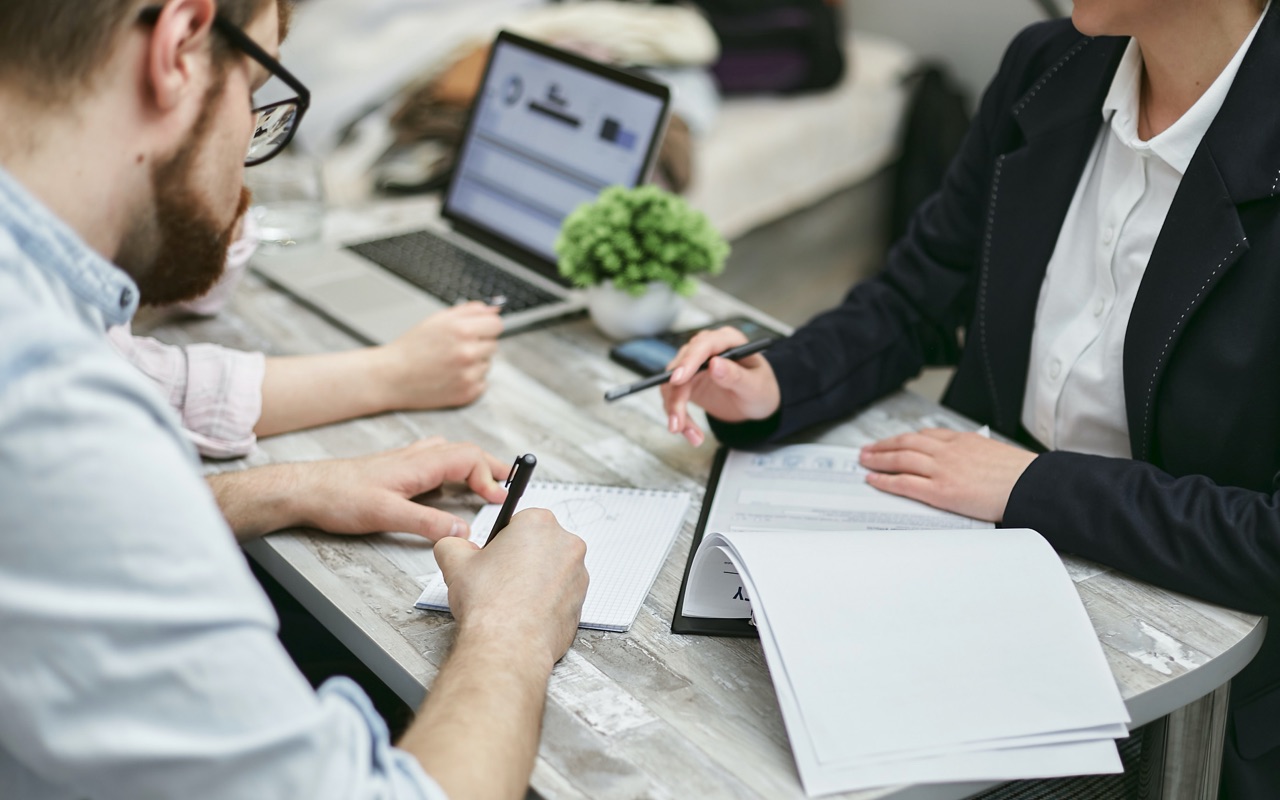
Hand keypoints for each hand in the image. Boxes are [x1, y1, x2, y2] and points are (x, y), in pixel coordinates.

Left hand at [287, 437, 509, 540]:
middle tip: (510, 483)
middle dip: (491, 466)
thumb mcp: (387, 515)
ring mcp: (407, 462)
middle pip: (466, 451)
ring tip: (486, 482)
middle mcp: (417, 457)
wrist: (306, 490)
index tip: (499, 498)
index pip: (469, 458)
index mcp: (420, 463)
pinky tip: (446, 486)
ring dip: (473, 465)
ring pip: (450, 454)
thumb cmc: (339, 496)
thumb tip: (462, 529)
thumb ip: (428, 523)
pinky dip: (452, 469)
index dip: (490, 476)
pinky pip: (434, 461)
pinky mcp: (396, 471)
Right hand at [376, 302, 503, 409]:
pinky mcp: (467, 393)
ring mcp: (468, 375)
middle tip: (455, 349)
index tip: (478, 331)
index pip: (497, 324)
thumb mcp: (437, 320)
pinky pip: (483, 383)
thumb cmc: (412, 348)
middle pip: (493, 345)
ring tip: (449, 364)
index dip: (486, 327)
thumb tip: (495, 309)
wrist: (391, 377)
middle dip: (479, 345)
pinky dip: (471, 381)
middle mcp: (467, 352)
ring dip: (475, 364)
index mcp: (462, 330)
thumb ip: (469, 311)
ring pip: (488, 365)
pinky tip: (451, 377)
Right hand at [434, 508, 588, 668]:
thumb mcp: (455, 562)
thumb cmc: (489, 603)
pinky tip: (525, 613)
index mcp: (539, 523)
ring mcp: (579, 574)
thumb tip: (454, 546)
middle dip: (521, 558)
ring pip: (552, 570)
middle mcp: (567, 544)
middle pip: (539, 545)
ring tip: (511, 599)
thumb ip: (453, 544)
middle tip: (500, 579)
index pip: (519, 523)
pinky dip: (546, 601)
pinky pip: (561, 595)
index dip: (502, 542)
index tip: (494, 556)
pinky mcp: (582, 602)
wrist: (508, 645)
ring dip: (535, 580)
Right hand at [660, 327, 781, 446]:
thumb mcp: (755, 386)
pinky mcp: (687, 382)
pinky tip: (691, 432)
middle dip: (677, 397)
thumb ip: (736, 375)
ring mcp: (694, 366)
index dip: (688, 362)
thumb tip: (715, 364)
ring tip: (692, 435)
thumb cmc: (761, 389)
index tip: (678, 380)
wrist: (757, 403)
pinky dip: (678, 416)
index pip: (703, 346)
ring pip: (672, 385)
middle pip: (681, 367)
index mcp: (727, 341)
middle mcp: (707, 350)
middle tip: (678, 423)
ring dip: (676, 411)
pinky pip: (673, 397)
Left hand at [858, 428, 1036, 521]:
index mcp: (963, 440)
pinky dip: (886, 481)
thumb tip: (967, 462)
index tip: (894, 441)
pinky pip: (905, 483)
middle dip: (884, 446)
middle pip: (907, 443)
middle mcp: (948, 451)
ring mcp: (942, 470)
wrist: (1030, 485)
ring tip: (865, 462)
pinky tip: (874, 480)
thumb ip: (974, 454)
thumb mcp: (994, 453)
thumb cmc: (1019, 474)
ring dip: (878, 460)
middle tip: (868, 450)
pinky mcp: (941, 490)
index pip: (926, 435)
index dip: (905, 439)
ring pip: (901, 459)